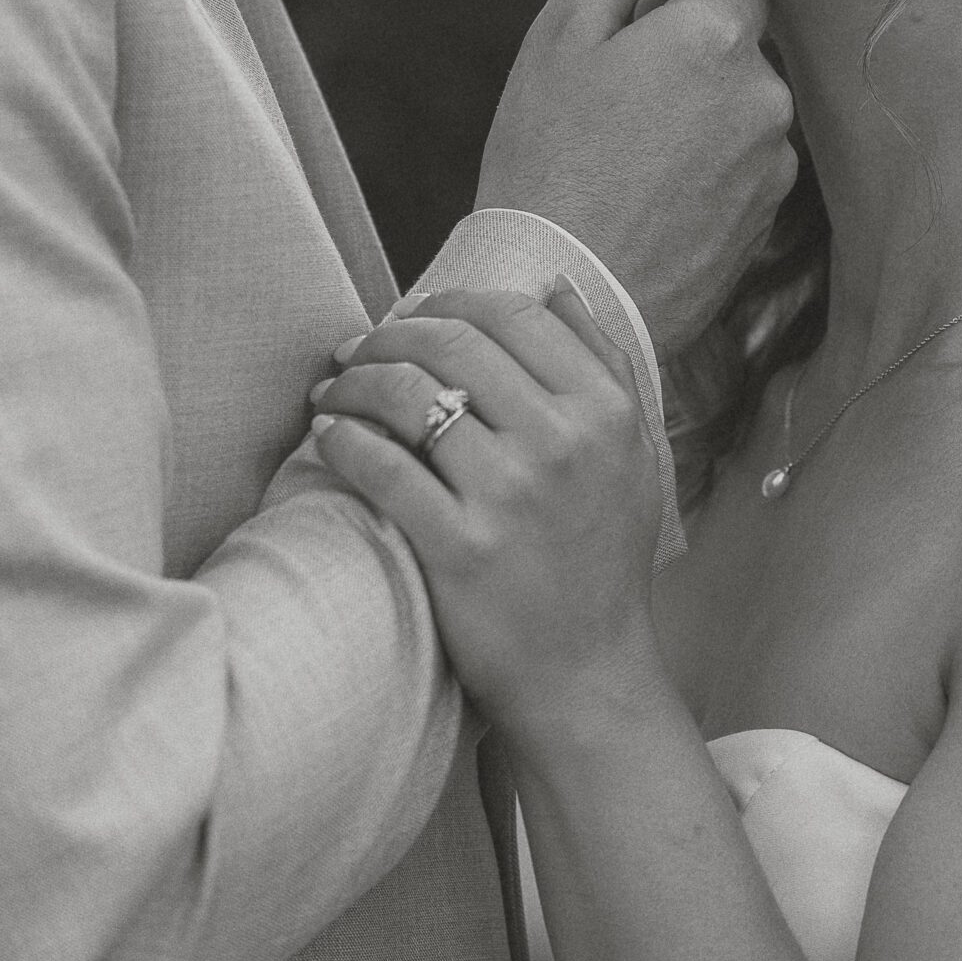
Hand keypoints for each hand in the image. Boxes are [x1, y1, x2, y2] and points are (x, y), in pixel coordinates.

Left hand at [310, 285, 665, 745]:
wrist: (587, 674)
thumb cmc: (602, 560)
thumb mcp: (632, 453)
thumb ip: (602, 362)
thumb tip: (552, 286)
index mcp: (605, 410)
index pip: (512, 316)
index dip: (449, 303)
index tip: (414, 318)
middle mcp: (563, 442)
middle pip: (453, 344)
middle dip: (390, 335)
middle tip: (356, 349)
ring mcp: (511, 494)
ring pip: (409, 395)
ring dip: (355, 380)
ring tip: (333, 390)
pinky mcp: (460, 546)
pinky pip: (382, 465)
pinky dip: (343, 438)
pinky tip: (329, 435)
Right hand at [476, 0, 796, 354]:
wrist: (561, 298)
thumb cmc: (548, 160)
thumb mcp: (561, 38)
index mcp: (719, 34)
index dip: (676, 1)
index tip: (628, 37)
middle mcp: (766, 95)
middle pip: (741, 46)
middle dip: (690, 61)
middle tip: (615, 105)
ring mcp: (774, 165)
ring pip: (743, 111)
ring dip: (701, 120)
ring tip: (627, 161)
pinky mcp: (768, 223)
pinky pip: (744, 171)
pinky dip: (708, 176)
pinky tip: (650, 202)